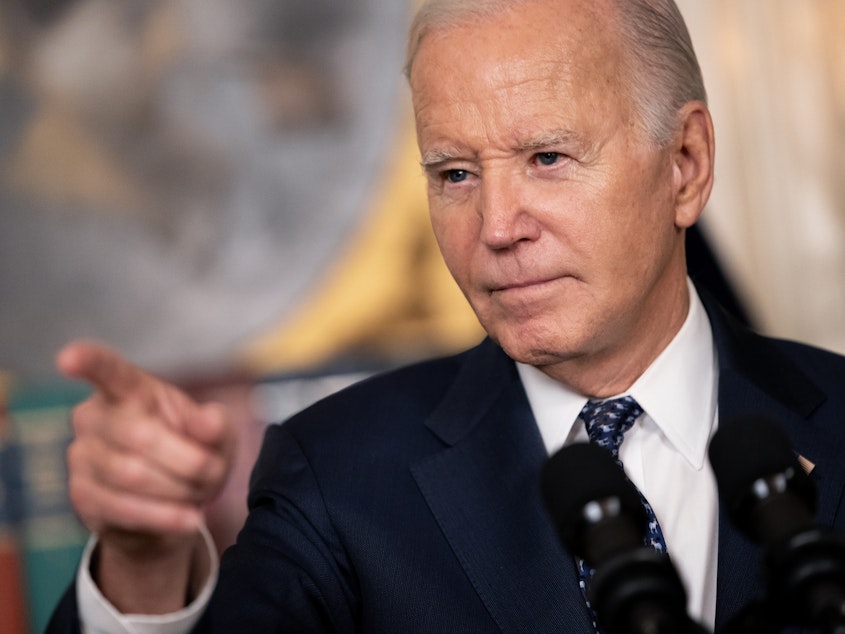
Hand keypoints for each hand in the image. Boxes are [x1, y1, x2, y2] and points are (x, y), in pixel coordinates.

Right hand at [57, 340, 236, 611]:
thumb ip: (216, 424)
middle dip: (188, 460)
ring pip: (131, 474)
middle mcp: (94, 417)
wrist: (175, 508)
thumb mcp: (218, 436)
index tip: (67, 358)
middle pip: (139, 434)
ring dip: (178, 489)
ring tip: (200, 495)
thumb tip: (209, 424)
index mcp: (129, 389)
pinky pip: (123, 508)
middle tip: (214, 472)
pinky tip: (188, 519)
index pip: (106, 370)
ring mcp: (82, 456)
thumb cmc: (194, 455)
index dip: (88, 361)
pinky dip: (164, 516)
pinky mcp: (82, 496)